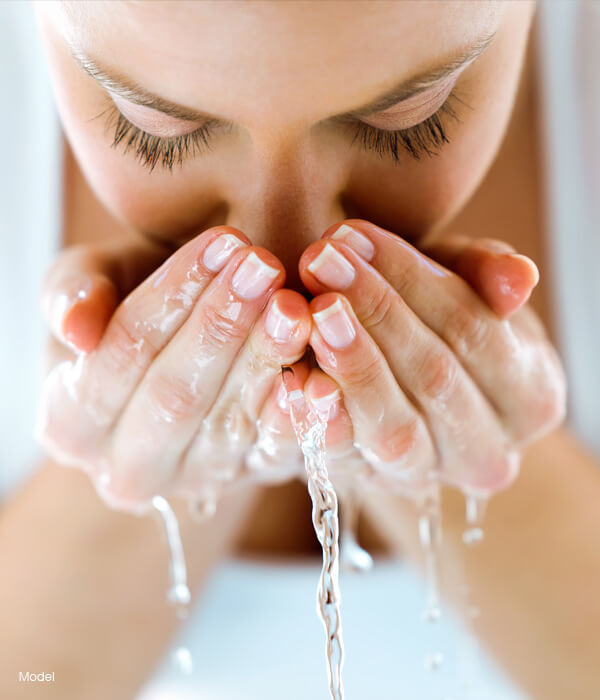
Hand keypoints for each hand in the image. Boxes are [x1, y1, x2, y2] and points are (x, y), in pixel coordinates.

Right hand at [36, 227, 311, 509]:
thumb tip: (76, 330)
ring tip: (295, 305)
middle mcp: (127, 469)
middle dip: (221, 326)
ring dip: (266, 360)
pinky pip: (278, 453)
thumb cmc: (130, 306)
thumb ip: (71, 293)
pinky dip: (301, 417)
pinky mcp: (249, 477)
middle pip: (175, 396)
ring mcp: (193, 480)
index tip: (220, 242)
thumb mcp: (91, 283)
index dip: (171, 296)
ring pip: (229, 423)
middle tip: (263, 266)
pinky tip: (320, 377)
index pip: (122, 354)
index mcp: (70, 423)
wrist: (179, 355)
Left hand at [296, 220, 566, 495]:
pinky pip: (344, 460)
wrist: (408, 388)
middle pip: (434, 378)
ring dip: (351, 364)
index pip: (475, 331)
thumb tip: (519, 279)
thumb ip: (488, 274)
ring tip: (313, 311)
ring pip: (394, 428)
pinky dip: (320, 420)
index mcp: (530, 397)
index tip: (354, 235)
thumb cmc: (440, 322)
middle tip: (321, 260)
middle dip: (374, 311)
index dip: (413, 280)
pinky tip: (295, 379)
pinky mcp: (371, 483)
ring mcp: (426, 476)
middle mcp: (487, 453)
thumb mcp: (466, 286)